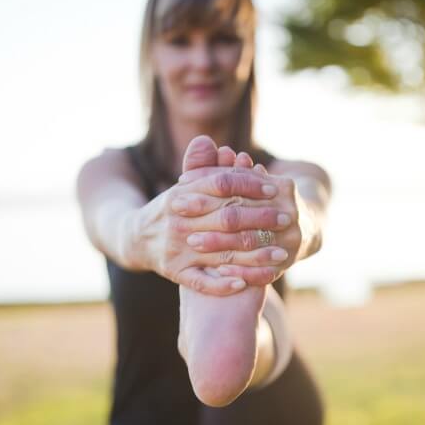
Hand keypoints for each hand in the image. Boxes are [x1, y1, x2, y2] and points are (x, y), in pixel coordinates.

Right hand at [138, 166, 290, 294]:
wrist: (138, 239)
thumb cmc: (173, 208)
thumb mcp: (182, 185)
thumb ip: (199, 164)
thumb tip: (207, 140)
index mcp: (182, 195)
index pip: (221, 185)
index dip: (249, 185)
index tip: (274, 188)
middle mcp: (180, 221)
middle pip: (227, 219)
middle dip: (260, 219)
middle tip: (286, 220)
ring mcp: (178, 249)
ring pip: (221, 254)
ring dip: (254, 256)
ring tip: (281, 255)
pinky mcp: (176, 273)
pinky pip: (203, 282)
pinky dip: (223, 284)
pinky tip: (246, 283)